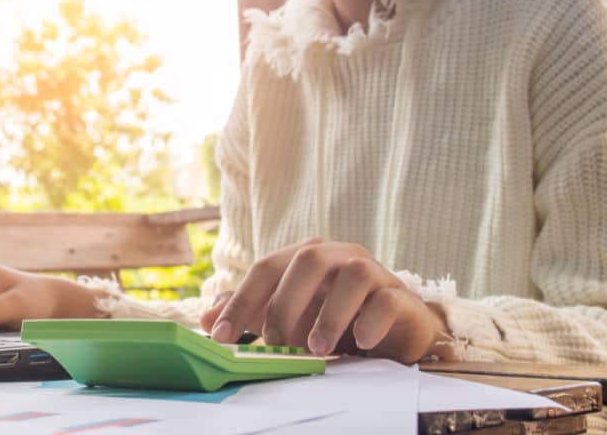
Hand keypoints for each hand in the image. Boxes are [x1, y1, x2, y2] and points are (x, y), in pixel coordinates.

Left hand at [200, 238, 452, 362]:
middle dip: (285, 304)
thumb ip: (251, 313)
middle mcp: (338, 256)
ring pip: (352, 274)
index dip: (240, 302)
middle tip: (276, 344)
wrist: (395, 329)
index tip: (221, 336)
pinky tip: (359, 342)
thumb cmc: (335, 318)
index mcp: (306, 257)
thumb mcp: (289, 317)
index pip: (266, 268)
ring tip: (316, 349)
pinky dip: (370, 321)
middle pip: (306, 261)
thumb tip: (207, 320)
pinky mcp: (400, 295)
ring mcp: (372, 271)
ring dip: (329, 315)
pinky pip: (386, 300)